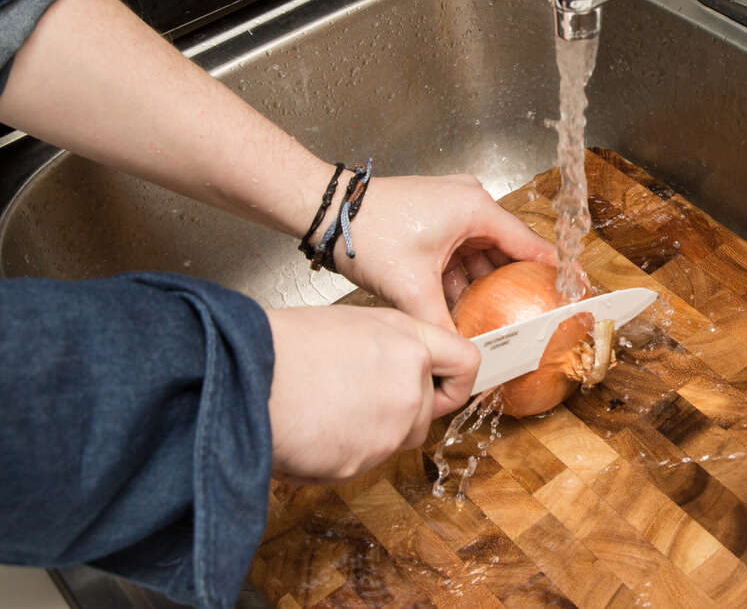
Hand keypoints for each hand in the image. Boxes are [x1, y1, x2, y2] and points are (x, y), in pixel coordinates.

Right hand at [265, 305, 478, 481]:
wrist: (241, 377)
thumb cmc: (279, 345)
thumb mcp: (346, 326)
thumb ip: (384, 349)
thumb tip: (389, 366)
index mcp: (406, 340)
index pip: (464, 362)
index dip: (455, 380)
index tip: (444, 388)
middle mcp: (409, 384)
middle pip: (427, 410)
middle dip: (399, 411)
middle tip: (354, 397)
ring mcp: (391, 427)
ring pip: (395, 439)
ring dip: (369, 433)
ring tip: (323, 409)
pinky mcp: (364, 462)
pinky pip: (361, 461)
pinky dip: (339, 453)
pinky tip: (308, 429)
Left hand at [329, 174, 556, 329]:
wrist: (328, 212)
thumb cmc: (369, 233)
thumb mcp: (411, 288)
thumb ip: (442, 326)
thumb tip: (462, 359)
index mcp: (476, 209)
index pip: (529, 245)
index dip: (551, 273)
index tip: (569, 294)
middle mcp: (470, 202)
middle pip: (505, 251)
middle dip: (511, 286)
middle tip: (525, 317)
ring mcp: (451, 207)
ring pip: (480, 253)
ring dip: (482, 284)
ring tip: (491, 318)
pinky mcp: (434, 216)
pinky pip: (460, 250)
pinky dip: (460, 275)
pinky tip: (457, 305)